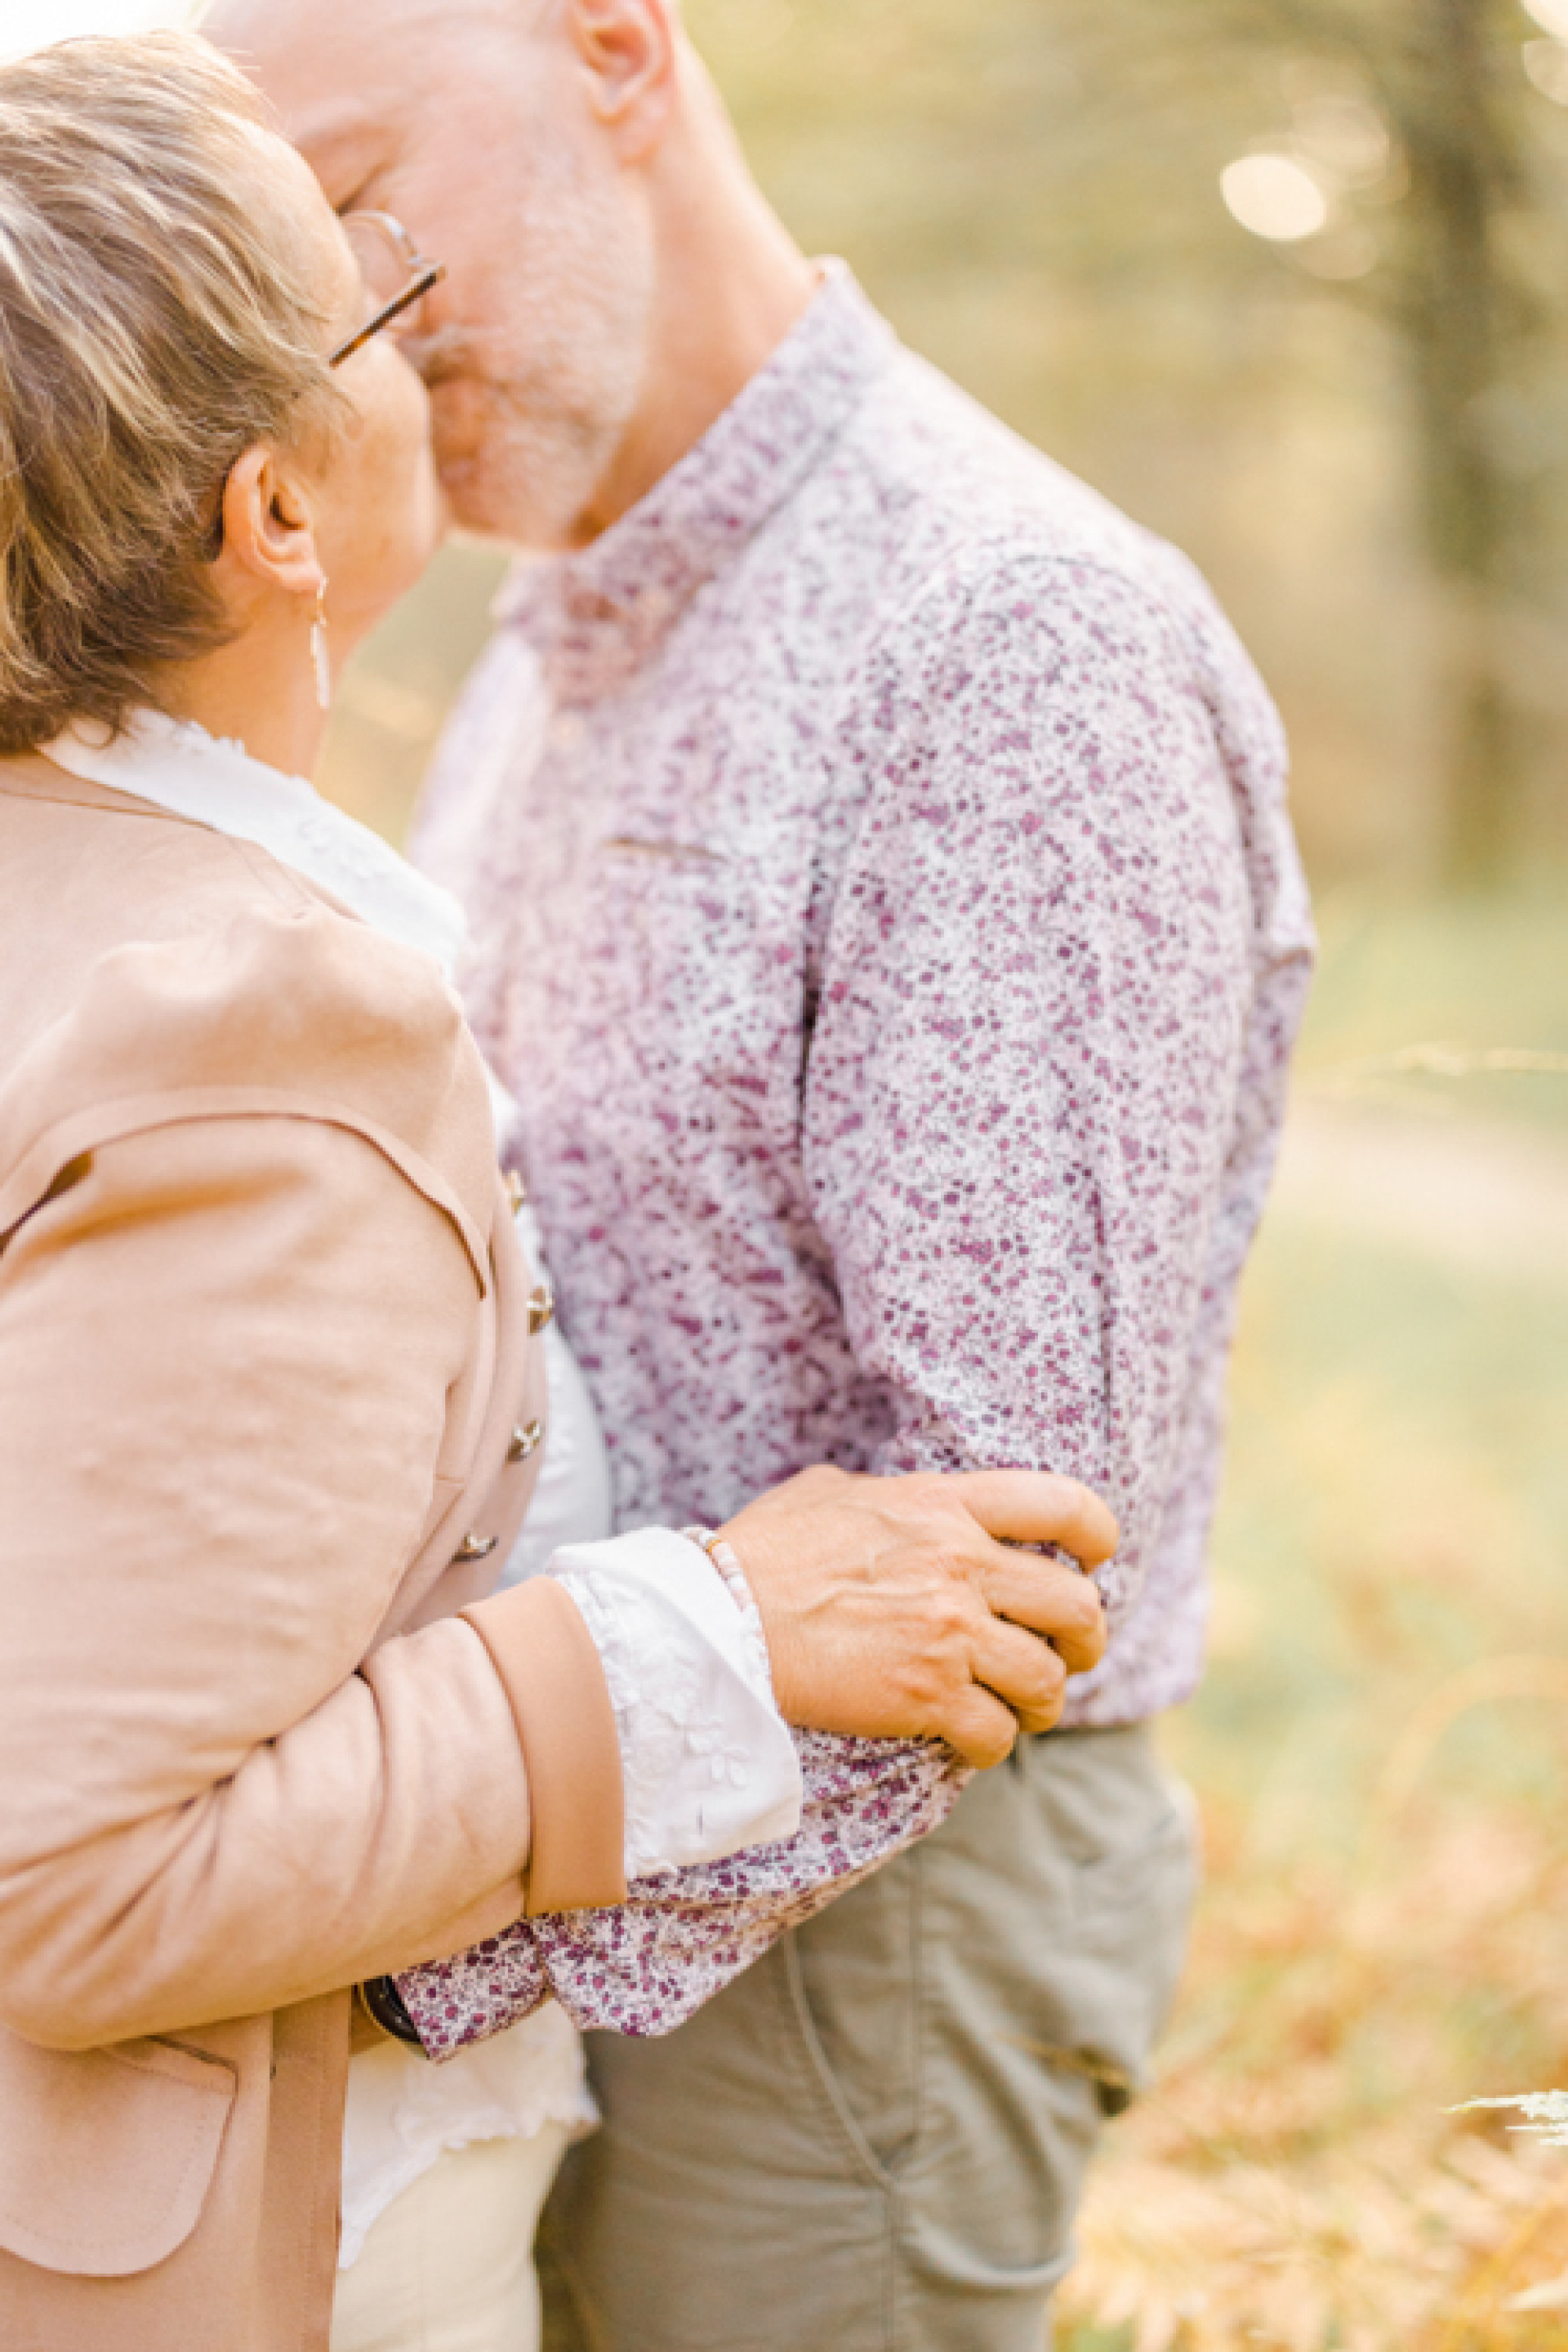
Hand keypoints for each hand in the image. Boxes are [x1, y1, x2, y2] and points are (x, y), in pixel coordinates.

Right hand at [718, 1465, 1115, 1768]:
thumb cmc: (761, 1554)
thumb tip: (889, 1500)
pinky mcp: (926, 1697)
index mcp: (944, 1505)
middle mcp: (960, 1565)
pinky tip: (968, 1741)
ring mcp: (948, 1634)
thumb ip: (881, 1494)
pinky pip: (996, 1734)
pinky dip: (991, 1744)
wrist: (719, 1620)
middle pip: (1077, 1607)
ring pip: (1045, 1680)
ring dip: (1041, 1702)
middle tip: (1066, 1657)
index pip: (1063, 1505)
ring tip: (1020, 1709)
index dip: (1098, 1535)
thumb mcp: (826, 1491)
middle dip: (1086, 1641)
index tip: (1095, 1562)